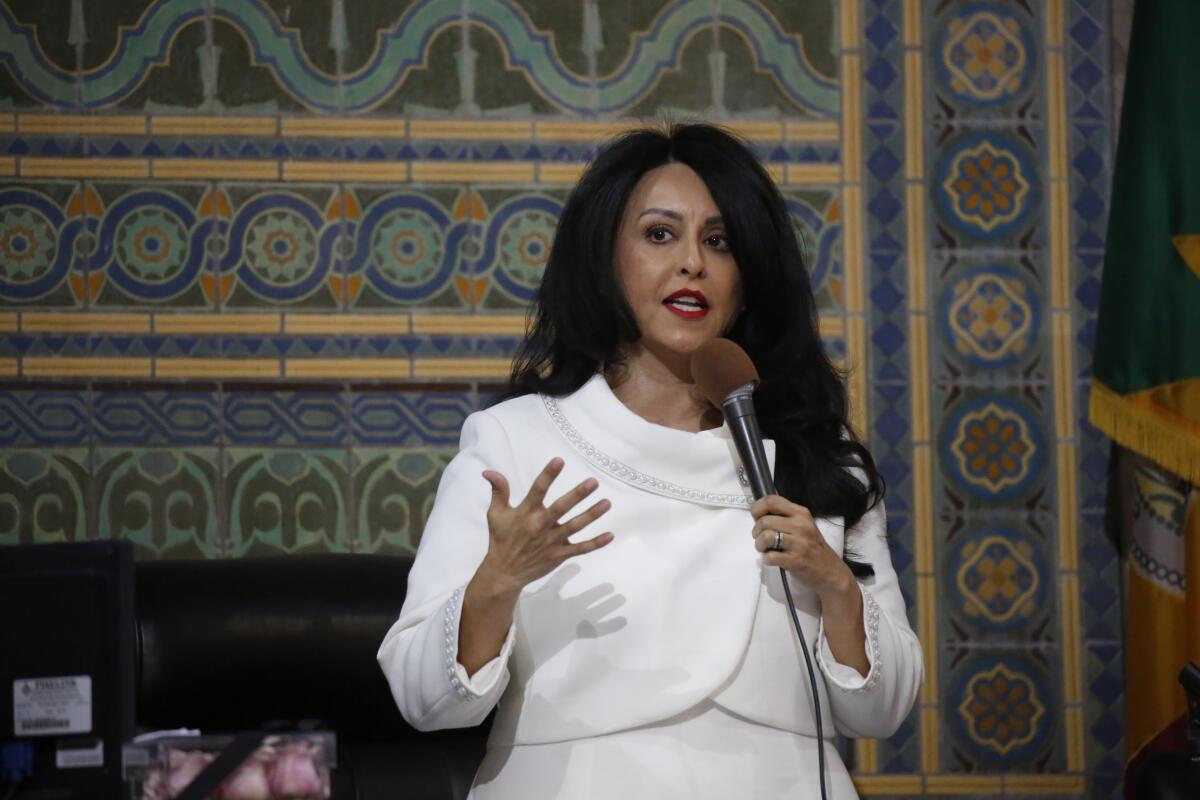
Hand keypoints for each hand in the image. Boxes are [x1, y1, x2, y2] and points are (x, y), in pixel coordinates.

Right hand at [477, 457, 613, 595]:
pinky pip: (580, 549)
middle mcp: (539, 526)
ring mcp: (551, 542)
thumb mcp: (495, 514)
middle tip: (593, 482)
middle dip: (577, 495)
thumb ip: (498, 491)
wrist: (504, 573)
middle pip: (561, 508)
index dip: (548, 475)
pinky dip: (596, 543)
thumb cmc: (500, 539)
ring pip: (575, 527)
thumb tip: (489, 472)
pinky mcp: (558, 555)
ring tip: (607, 503)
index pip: (537, 490)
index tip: (559, 460)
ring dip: (592, 515)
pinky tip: (610, 535)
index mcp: (525, 513)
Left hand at [751, 494, 853, 601]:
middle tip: (761, 539)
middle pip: (764, 521)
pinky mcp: (796, 560)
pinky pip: (770, 557)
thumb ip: (785, 515)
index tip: (755, 517)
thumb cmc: (812, 546)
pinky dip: (766, 559)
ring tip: (765, 549)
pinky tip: (772, 560)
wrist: (830, 571)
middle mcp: (801, 525)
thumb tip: (762, 504)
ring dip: (759, 545)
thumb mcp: (803, 525)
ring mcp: (800, 543)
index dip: (757, 508)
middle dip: (756, 532)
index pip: (772, 501)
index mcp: (801, 513)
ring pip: (766, 537)